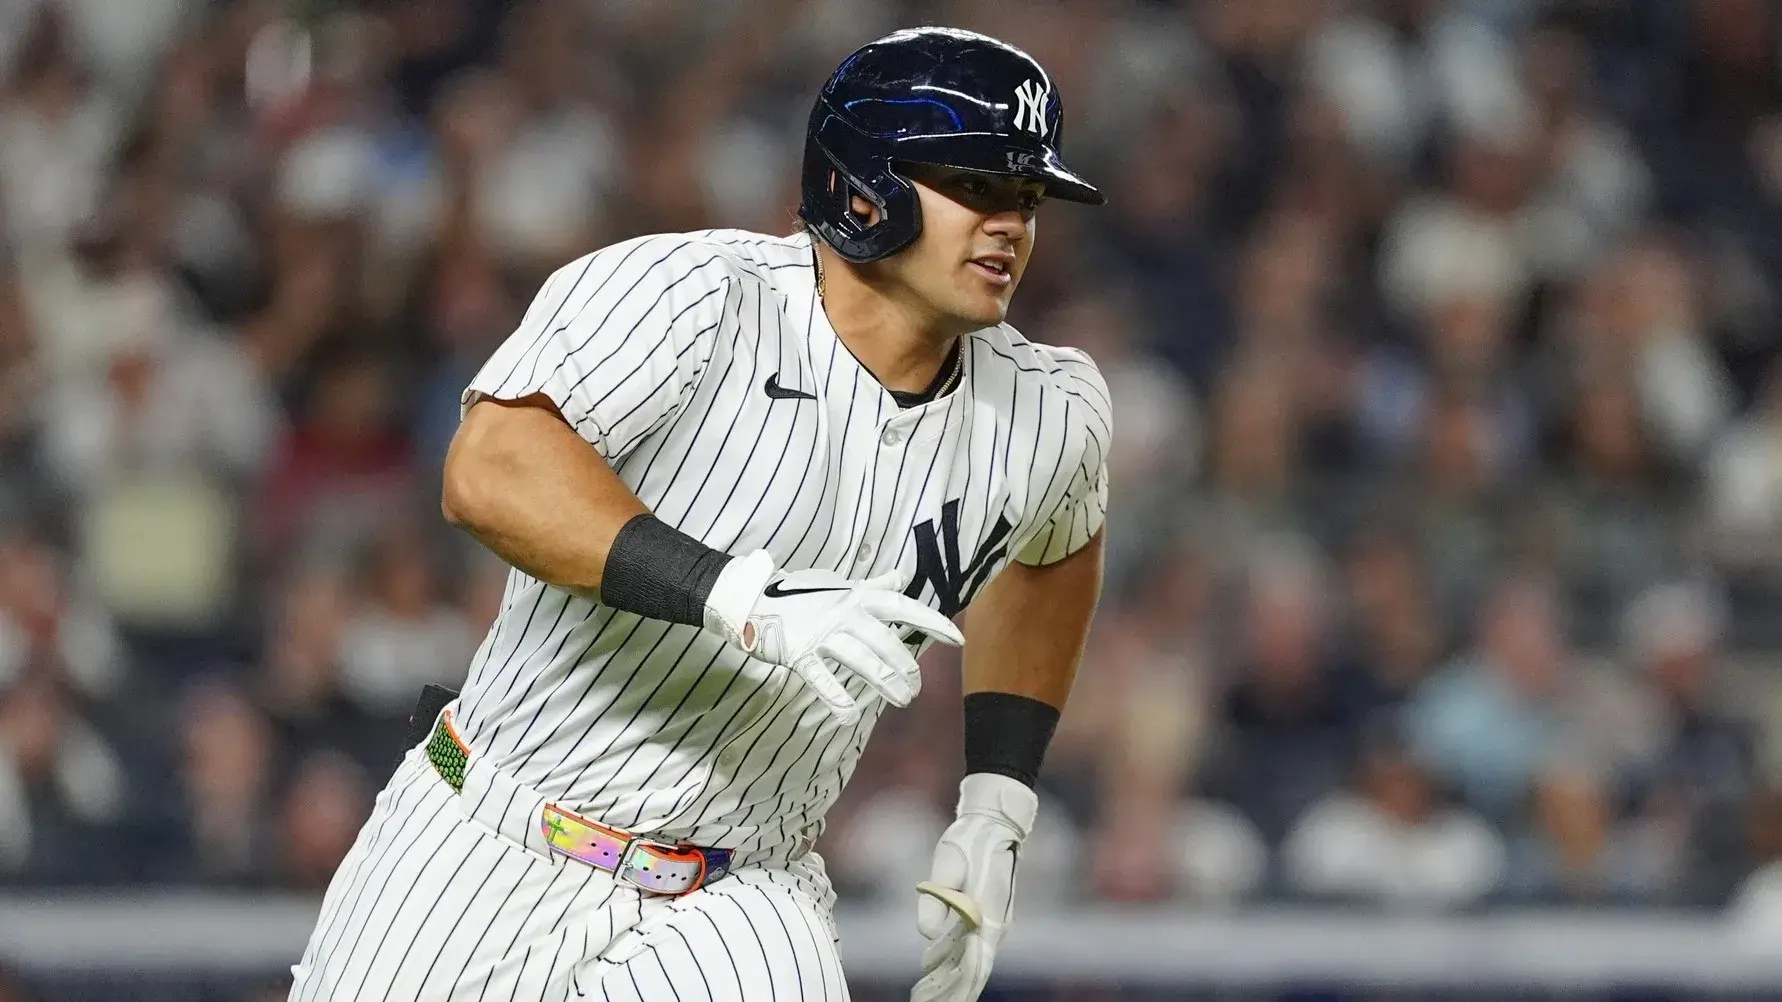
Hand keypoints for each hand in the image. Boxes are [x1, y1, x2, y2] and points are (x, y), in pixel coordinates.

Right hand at [703, 550, 963, 722]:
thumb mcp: (843, 586)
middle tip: (915, 689)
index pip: (902, 607)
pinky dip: (837, 699)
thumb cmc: (802, 595)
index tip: (956, 639)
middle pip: (886, 642)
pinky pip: (823, 679)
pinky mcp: (800, 653)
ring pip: (863, 661)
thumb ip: (875, 586)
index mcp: (858, 597)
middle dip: (906, 667)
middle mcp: (845, 613)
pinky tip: (850, 716)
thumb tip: (902, 576)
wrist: (754, 598)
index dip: (931, 622)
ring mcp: (822, 633)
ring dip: (886, 684)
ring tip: (902, 701)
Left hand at [912, 773, 1036, 1001]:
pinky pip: (976, 946)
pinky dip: (958, 960)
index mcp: (988, 915)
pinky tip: (935, 964)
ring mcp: (997, 922)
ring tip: (926, 991)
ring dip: (953, 976)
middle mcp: (997, 924)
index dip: (955, 986)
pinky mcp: (992, 916)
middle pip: (976, 968)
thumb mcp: (946, 864)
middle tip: (924, 1000)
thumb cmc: (970, 840)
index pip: (974, 964)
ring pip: (976, 959)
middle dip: (952, 989)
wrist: (995, 822)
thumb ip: (937, 899)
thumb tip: (926, 934)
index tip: (934, 998)